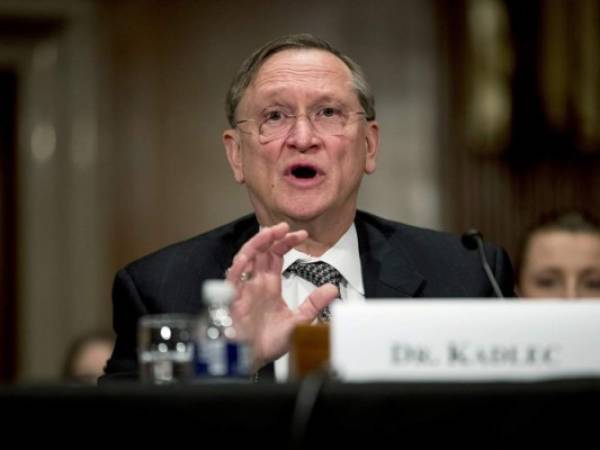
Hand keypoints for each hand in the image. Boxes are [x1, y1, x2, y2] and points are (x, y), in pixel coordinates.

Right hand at [226, 222, 338, 370]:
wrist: (252, 359)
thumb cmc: (267, 342)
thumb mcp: (298, 320)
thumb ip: (314, 304)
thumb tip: (332, 289)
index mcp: (269, 285)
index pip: (276, 255)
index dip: (287, 242)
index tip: (301, 235)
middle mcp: (256, 283)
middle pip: (262, 251)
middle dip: (272, 236)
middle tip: (285, 227)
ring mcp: (244, 288)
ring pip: (246, 257)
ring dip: (257, 243)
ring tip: (269, 233)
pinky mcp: (233, 298)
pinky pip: (233, 277)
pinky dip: (239, 265)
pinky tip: (248, 256)